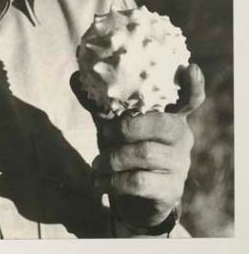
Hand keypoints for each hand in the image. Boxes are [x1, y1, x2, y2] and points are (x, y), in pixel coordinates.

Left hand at [70, 63, 204, 230]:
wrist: (134, 198)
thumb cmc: (125, 148)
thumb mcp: (111, 124)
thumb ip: (97, 103)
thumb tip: (75, 76)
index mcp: (171, 115)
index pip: (190, 98)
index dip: (193, 85)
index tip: (190, 68)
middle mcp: (181, 136)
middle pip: (161, 124)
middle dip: (127, 127)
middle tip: (104, 132)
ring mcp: (179, 164)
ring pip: (145, 153)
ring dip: (113, 157)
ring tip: (96, 164)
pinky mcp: (170, 190)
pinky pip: (138, 181)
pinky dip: (113, 181)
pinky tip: (99, 182)